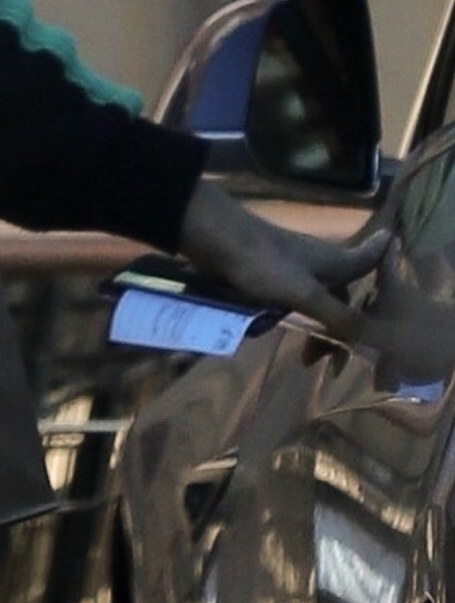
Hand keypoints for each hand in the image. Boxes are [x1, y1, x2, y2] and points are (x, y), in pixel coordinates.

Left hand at [177, 177, 386, 345]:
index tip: (388, 278)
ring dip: (317, 328)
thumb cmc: (264, 263)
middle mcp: (318, 263)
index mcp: (334, 261)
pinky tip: (283, 335)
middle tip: (334, 364)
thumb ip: (339, 316)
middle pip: (341, 296)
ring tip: (308, 359)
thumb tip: (378, 336)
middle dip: (342, 328)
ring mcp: (291, 268)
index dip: (383, 264)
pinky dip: (293, 319)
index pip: (369, 261)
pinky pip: (289, 301)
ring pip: (315, 300)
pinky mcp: (266, 275)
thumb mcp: (305, 294)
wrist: (214, 239)